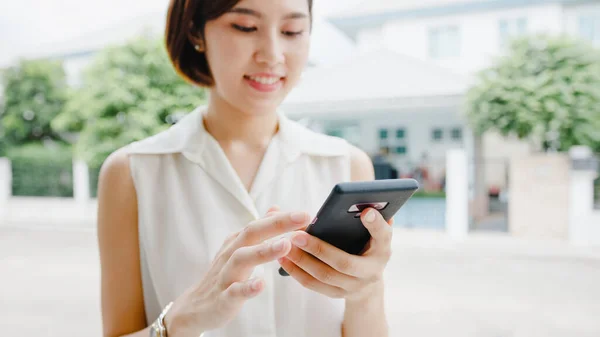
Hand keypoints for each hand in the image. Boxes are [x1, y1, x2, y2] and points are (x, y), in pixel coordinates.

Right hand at [164, 206, 310, 335]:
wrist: (196, 307)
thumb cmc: (224, 275)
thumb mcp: (240, 249)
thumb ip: (259, 230)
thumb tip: (276, 209)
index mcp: (237, 242)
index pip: (260, 223)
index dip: (283, 218)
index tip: (306, 214)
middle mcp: (231, 253)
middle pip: (252, 233)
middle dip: (277, 224)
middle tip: (302, 218)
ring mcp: (226, 275)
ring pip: (242, 258)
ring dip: (264, 251)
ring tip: (286, 245)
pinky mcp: (223, 298)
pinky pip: (234, 291)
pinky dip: (247, 287)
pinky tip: (261, 283)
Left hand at [278, 208, 392, 301]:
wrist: (368, 282)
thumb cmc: (366, 246)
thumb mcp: (372, 233)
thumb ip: (369, 218)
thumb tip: (365, 204)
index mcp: (383, 249)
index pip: (383, 235)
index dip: (376, 224)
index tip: (366, 211)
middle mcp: (372, 271)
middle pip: (344, 263)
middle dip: (319, 249)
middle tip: (297, 235)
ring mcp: (354, 286)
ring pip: (325, 275)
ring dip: (302, 261)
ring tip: (286, 245)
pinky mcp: (337, 294)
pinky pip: (314, 285)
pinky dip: (297, 272)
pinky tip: (283, 259)